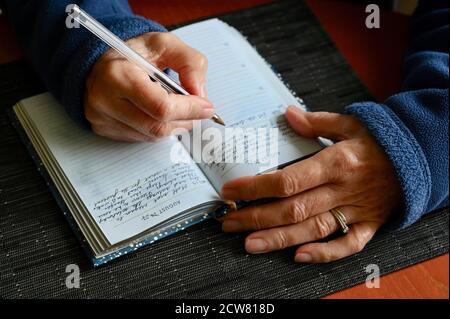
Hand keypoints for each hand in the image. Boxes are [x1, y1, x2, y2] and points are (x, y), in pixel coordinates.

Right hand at [85, 32, 213, 141]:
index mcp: (118, 75)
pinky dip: (160, 128)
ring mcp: (103, 119)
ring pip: (153, 135)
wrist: (104, 62)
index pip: (161, 107)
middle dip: (186, 119)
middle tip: (199, 110)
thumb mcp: (166, 45)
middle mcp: (105, 100)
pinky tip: (160, 113)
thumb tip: (200, 94)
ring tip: (180, 108)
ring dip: (175, 125)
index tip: (207, 106)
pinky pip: (143, 138)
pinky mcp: (105, 130)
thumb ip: (190, 63)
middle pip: (158, 126)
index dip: (189, 110)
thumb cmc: (134, 53)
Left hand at [220, 106, 402, 262]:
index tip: (231, 192)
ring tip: (249, 244)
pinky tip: (299, 257)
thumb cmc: (378, 141)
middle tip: (228, 223)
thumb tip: (287, 114)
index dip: (256, 188)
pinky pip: (347, 245)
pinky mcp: (368, 225)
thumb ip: (316, 122)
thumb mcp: (350, 123)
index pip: (288, 179)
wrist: (417, 158)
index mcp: (335, 163)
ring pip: (312, 230)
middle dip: (257, 218)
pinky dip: (325, 254)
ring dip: (279, 239)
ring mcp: (356, 210)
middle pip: (293, 209)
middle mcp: (342, 190)